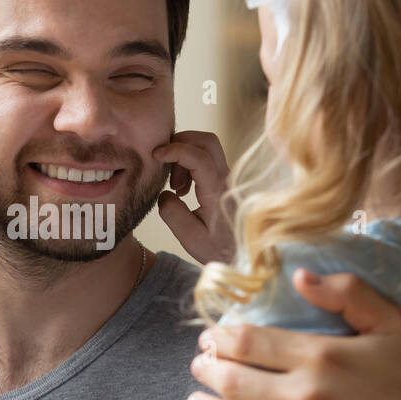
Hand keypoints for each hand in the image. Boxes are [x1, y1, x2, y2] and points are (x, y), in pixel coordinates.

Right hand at [153, 130, 234, 264]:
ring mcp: (228, 178)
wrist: (244, 257)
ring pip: (206, 148)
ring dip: (184, 157)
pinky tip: (184, 189)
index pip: (198, 156)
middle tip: (165, 166)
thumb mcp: (190, 238)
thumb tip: (165, 193)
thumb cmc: (219, 251)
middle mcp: (226, 180)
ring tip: (177, 188)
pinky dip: (190, 165)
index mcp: (217, 191)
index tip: (156, 155)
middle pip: (206, 141)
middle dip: (180, 144)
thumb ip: (172, 213)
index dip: (175, 150)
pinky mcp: (225, 181)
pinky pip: (207, 160)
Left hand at [185, 270, 400, 399]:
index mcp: (320, 356)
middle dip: (206, 370)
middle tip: (199, 366)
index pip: (247, 341)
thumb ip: (347, 293)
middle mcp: (304, 398)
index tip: (211, 338)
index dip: (220, 338)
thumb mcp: (392, 325)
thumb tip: (299, 275)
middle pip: (232, 379)